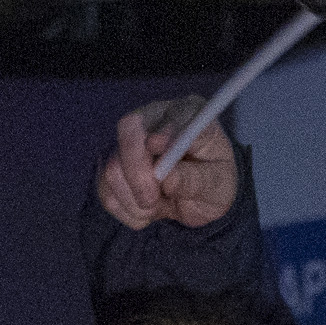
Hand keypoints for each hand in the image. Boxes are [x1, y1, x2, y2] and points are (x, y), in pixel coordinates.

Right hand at [99, 98, 240, 231]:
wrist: (200, 197)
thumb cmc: (213, 181)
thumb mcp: (218, 182)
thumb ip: (196, 178)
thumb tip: (168, 177)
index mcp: (186, 113)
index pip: (165, 115)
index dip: (159, 138)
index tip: (161, 164)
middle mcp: (152, 120)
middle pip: (127, 136)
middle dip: (138, 176)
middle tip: (153, 202)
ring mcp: (127, 144)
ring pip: (111, 171)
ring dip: (134, 200)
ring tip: (158, 206)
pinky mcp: (112, 169)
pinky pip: (106, 193)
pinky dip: (127, 211)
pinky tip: (147, 210)